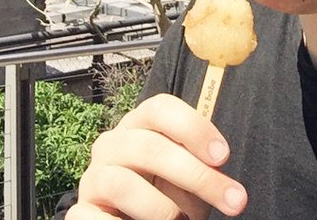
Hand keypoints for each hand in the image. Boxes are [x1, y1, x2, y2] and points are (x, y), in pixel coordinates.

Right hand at [65, 93, 247, 219]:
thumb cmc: (165, 194)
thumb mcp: (186, 176)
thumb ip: (200, 166)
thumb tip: (222, 179)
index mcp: (139, 125)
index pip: (160, 108)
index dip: (193, 127)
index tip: (223, 156)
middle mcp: (112, 143)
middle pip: (149, 146)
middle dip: (197, 176)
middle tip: (235, 202)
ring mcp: (93, 176)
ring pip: (124, 183)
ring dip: (163, 209)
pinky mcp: (80, 211)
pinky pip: (94, 219)